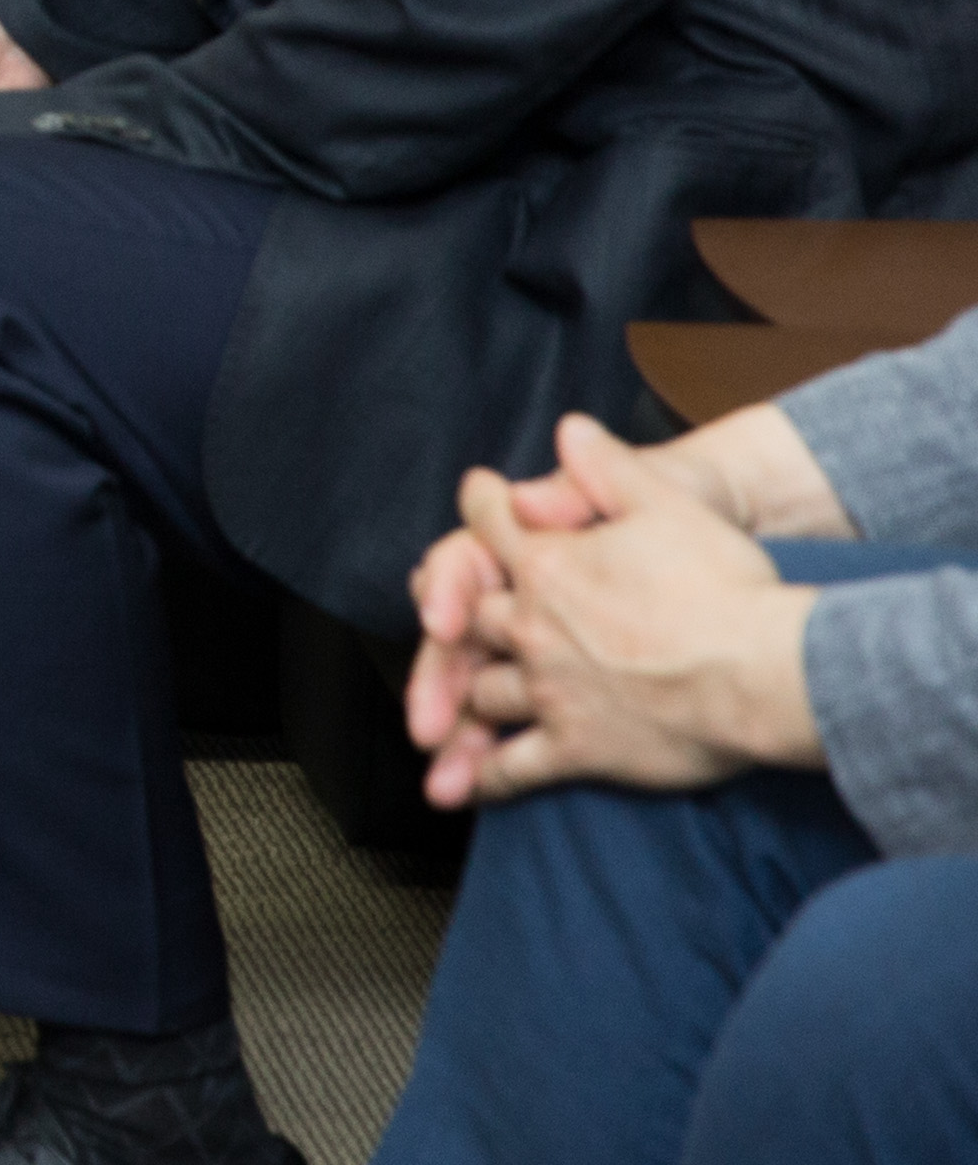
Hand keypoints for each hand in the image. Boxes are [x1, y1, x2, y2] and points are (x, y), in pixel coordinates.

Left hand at [414, 418, 823, 803]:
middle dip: (461, 615)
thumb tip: (570, 428)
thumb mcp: (666, 504)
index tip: (480, 496)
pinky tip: (455, 787)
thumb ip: (609, 466)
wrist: (767, 670)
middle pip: (471, 617)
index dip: (482, 503)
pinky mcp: (578, 749)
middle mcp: (533, 626)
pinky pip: (511, 769)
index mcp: (547, 563)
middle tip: (450, 620)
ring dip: (468, 695)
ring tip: (450, 706)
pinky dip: (480, 776)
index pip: (488, 521)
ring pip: (484, 691)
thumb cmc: (725, 585)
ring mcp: (550, 690)